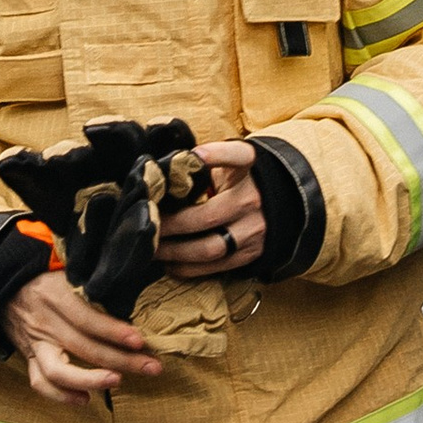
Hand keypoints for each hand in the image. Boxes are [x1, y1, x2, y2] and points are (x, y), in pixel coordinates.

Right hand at [3, 270, 162, 401]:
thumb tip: (138, 272)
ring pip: (57, 372)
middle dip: (121, 360)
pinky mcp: (30, 357)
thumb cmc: (45, 272)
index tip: (139, 341)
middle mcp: (44, 322)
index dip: (113, 331)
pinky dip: (61, 396)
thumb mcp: (68, 265)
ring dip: (90, 381)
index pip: (85, 318)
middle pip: (82, 347)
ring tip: (119, 381)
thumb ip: (96, 275)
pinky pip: (40, 382)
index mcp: (54, 294)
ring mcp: (35, 343)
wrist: (3, 282)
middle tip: (151, 367)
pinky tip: (86, 400)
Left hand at [156, 135, 264, 278]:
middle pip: (206, 217)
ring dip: (174, 251)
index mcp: (245, 171)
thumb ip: (197, 170)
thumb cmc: (234, 183)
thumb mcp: (223, 168)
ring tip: (153, 249)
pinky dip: (187, 268)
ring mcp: (253, 230)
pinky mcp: (250, 253)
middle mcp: (251, 200)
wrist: (275, 205)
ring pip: (208, 248)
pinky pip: (214, 267)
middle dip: (169, 225)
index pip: (239, 156)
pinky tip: (169, 263)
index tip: (196, 156)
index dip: (218, 154)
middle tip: (147, 225)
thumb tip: (156, 179)